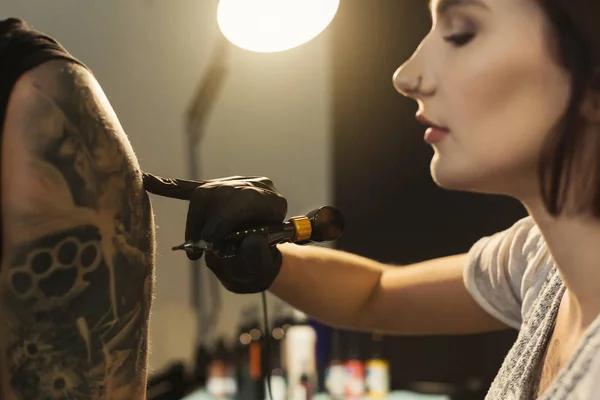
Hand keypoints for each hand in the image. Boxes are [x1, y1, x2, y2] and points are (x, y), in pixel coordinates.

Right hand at [143, 172, 286, 292]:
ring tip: (193, 242)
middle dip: (204, 222)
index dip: (222, 220)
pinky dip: (166, 187)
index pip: (243, 200)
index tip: (208, 242)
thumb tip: (245, 243)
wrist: (270, 244)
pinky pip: (190, 187)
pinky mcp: (218, 187)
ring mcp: (237, 182)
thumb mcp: (265, 258)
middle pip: (220, 193)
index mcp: (272, 201)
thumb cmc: (263, 257)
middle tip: (196, 248)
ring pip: (205, 192)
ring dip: (194, 218)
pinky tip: (145, 180)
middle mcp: (255, 185)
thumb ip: (256, 254)